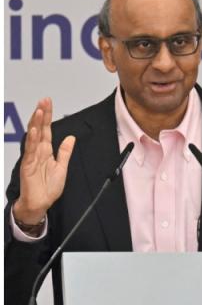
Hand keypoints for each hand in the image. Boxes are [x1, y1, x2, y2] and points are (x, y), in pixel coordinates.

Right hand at [13, 98, 74, 224]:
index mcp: (46, 151)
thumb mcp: (62, 167)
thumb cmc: (48, 187)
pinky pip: (30, 151)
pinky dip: (32, 140)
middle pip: (39, 129)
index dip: (48, 116)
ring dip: (36, 123)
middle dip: (42, 114)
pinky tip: (34, 130)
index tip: (48, 103)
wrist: (40, 203)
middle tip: (44, 100)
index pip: (46, 130)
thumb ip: (65, 152)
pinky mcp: (28, 165)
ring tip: (39, 110)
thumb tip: (70, 138)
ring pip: (33, 137)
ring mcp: (32, 157)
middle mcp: (38, 151)